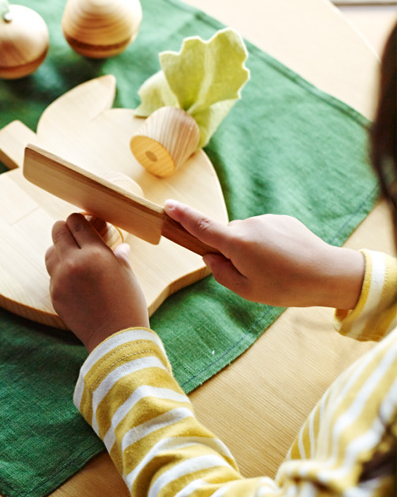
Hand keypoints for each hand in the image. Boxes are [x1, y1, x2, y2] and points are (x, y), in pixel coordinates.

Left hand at [45, 213, 148, 351]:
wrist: (116, 338)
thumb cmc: (128, 304)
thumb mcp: (127, 273)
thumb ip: (118, 255)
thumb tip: (119, 245)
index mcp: (95, 253)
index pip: (77, 222)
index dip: (79, 220)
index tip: (83, 222)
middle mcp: (74, 263)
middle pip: (57, 231)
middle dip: (65, 229)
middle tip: (73, 234)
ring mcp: (60, 279)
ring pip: (50, 252)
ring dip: (59, 250)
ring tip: (72, 256)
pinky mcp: (54, 294)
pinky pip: (52, 274)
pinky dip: (60, 272)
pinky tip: (74, 280)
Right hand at [164, 200, 364, 308]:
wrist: (329, 274)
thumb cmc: (286, 287)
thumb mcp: (246, 290)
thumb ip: (220, 272)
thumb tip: (211, 256)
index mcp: (236, 243)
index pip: (201, 226)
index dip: (182, 216)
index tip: (167, 206)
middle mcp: (248, 225)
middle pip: (225, 235)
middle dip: (228, 250)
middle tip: (250, 274)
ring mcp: (266, 220)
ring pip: (244, 234)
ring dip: (249, 248)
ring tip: (272, 269)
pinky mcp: (281, 219)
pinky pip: (262, 231)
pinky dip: (265, 244)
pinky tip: (283, 259)